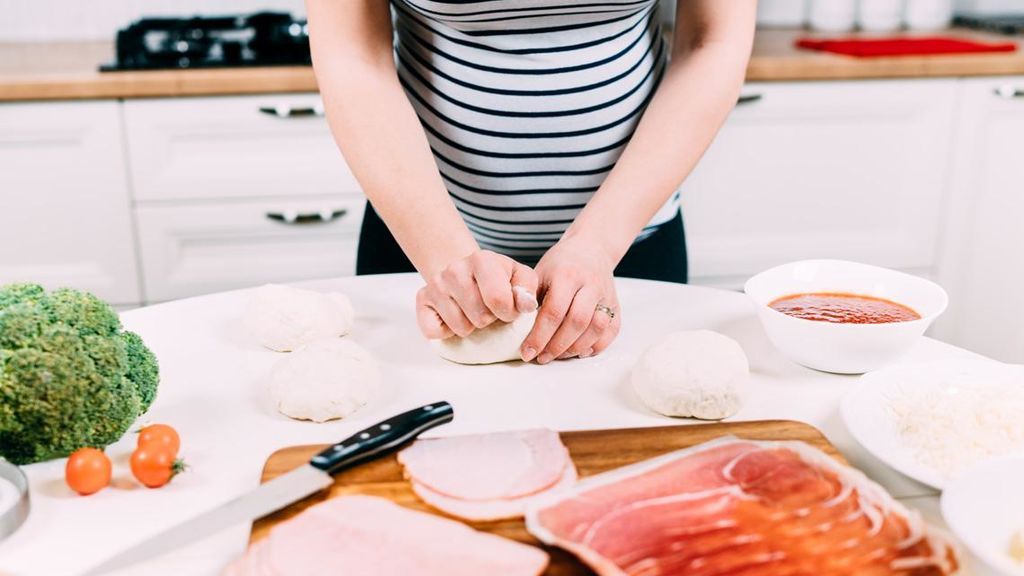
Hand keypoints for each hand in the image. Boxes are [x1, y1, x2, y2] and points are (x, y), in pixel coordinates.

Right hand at [416, 250, 538, 339]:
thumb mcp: (519, 278)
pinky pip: (435, 333)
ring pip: (461, 328)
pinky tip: (453, 316)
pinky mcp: (422, 301)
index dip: (509, 313)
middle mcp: (454, 269)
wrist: (464, 271)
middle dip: (489, 319)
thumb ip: (527, 290)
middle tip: (486, 307)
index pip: (499, 300)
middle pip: (480, 317)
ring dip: (471, 326)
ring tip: (471, 310)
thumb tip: (526, 305)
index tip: (507, 308)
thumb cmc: (497, 278)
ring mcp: (435, 285)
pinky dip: (447, 332)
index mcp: (482, 259)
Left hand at [521, 237, 620, 363]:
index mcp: (567, 275)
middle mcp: (590, 284)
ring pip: (596, 328)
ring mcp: (607, 295)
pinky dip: (597, 345)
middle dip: (557, 346)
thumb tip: (516, 327)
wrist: (591, 249)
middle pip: (577, 322)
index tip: (527, 352)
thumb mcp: (539, 273)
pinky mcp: (617, 305)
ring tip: (558, 355)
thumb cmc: (560, 264)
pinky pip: (611, 330)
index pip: (554, 311)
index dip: (539, 336)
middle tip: (542, 358)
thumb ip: (530, 298)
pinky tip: (580, 351)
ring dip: (576, 348)